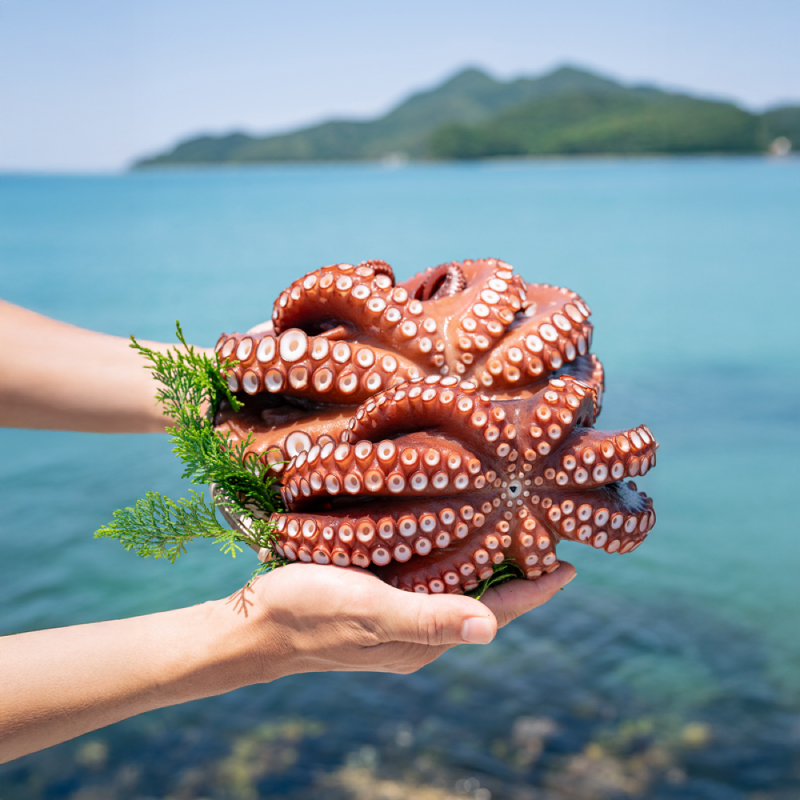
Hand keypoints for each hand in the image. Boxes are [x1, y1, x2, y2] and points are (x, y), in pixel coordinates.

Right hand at [225, 561, 576, 680]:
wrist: (254, 624)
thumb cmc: (310, 611)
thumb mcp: (369, 608)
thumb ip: (427, 617)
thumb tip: (492, 628)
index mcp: (424, 637)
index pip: (496, 612)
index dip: (534, 589)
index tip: (571, 565)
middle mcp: (419, 630)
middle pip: (483, 600)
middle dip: (516, 572)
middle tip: (544, 532)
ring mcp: (399, 616)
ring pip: (457, 586)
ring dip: (484, 559)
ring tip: (509, 525)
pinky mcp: (380, 598)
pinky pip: (429, 578)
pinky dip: (449, 554)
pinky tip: (449, 529)